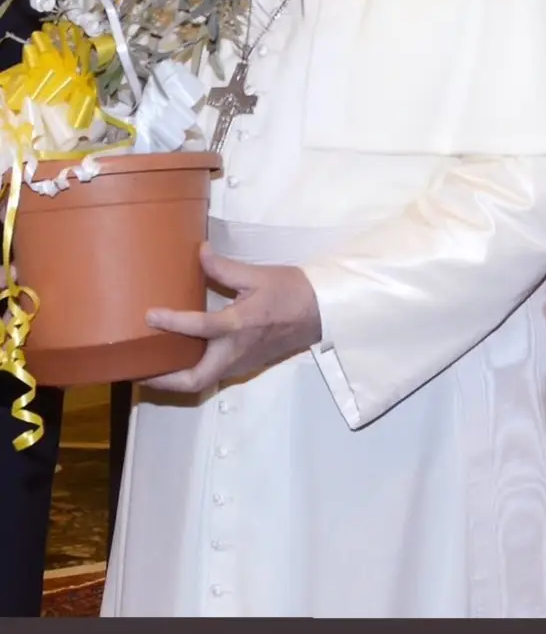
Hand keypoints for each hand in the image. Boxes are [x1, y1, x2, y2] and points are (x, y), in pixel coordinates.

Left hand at [143, 244, 321, 393]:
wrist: (321, 312)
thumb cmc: (291, 291)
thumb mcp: (257, 275)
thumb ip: (224, 267)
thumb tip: (199, 252)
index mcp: (240, 325)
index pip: (200, 328)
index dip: (172, 322)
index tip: (150, 315)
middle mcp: (236, 351)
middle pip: (194, 379)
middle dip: (162, 379)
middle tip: (137, 368)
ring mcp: (241, 362)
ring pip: (202, 381)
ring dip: (174, 379)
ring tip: (149, 366)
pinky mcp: (244, 364)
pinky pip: (212, 374)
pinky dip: (190, 371)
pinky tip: (177, 358)